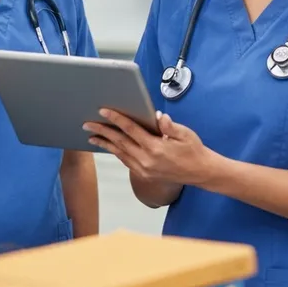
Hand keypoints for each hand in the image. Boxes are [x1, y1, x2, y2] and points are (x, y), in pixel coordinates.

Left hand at [84, 109, 217, 185]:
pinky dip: (116, 153)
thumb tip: (157, 116)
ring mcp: (144, 170)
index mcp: (156, 148)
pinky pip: (126, 161)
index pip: (131, 130)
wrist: (201, 172)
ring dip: (105, 144)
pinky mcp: (144, 175)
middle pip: (120, 142)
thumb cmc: (193, 150)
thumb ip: (169, 125)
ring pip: (120, 154)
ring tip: (92, 136)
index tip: (103, 111)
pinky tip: (110, 146)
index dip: (116, 119)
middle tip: (87, 124)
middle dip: (102, 132)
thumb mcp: (185, 134)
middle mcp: (147, 160)